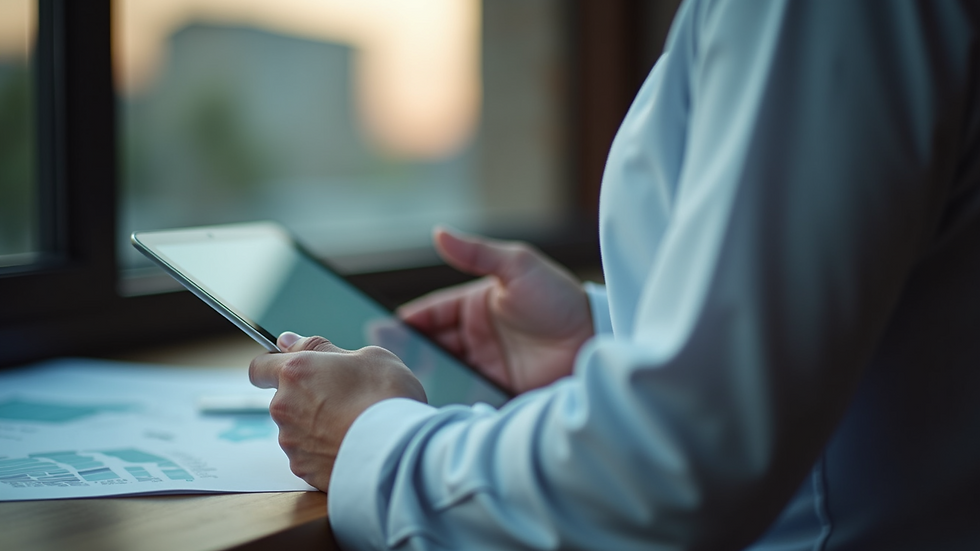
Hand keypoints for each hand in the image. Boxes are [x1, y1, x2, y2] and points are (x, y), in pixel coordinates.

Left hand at [249, 332, 425, 490]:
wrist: (400, 451)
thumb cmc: (388, 396)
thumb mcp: (367, 356)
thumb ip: (322, 347)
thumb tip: (289, 342)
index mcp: (296, 372)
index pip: (259, 367)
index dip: (272, 366)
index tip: (291, 368)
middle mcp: (285, 407)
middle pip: (283, 400)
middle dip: (306, 397)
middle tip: (344, 398)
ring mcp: (292, 442)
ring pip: (296, 429)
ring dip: (316, 425)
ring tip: (353, 425)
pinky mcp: (303, 470)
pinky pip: (308, 455)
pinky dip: (324, 450)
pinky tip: (351, 446)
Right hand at [398, 227, 593, 393]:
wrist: (595, 338)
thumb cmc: (559, 299)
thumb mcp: (518, 266)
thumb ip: (477, 253)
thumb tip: (438, 233)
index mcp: (474, 307)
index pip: (429, 315)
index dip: (404, 324)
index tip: (379, 333)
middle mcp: (475, 338)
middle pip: (430, 347)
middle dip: (407, 355)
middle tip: (384, 364)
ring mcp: (485, 366)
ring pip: (443, 373)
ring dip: (424, 378)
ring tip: (402, 387)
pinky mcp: (497, 390)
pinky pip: (465, 395)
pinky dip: (448, 399)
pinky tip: (431, 404)